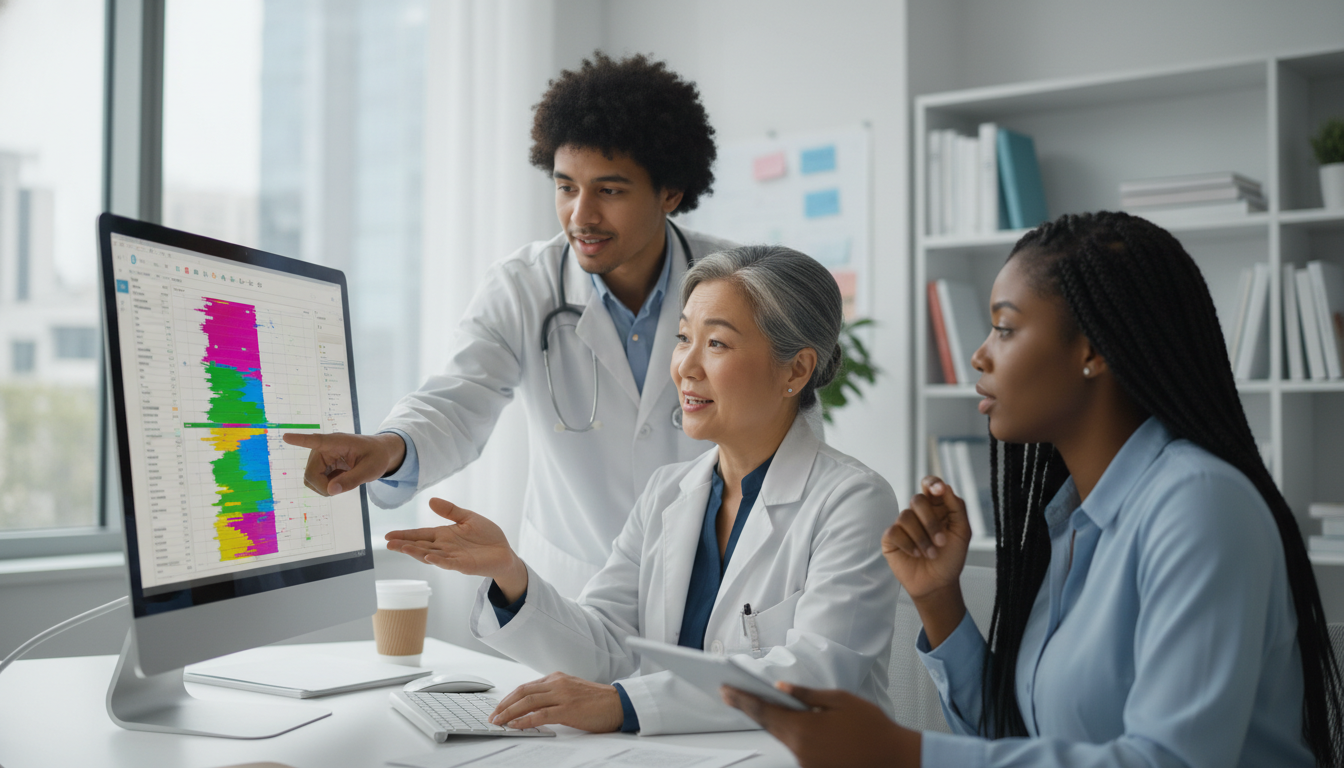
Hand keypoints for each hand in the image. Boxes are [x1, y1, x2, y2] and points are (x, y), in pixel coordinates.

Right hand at [281, 431, 405, 495]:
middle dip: (323, 486)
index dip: (301, 440)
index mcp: (337, 442)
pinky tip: (340, 480)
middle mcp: (325, 448)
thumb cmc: (377, 457)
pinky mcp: (322, 464)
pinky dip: (326, 485)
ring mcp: (321, 457)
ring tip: (344, 481)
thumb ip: (352, 480)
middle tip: (341, 489)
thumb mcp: (370, 470)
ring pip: (311, 479)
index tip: (286, 437)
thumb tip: (331, 491)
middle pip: (311, 473)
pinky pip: (316, 480)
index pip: (316, 440)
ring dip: (324, 486)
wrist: (381, 453)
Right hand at [384, 498, 527, 599]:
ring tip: (402, 548)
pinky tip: (428, 557)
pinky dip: (438, 560)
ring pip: (430, 555)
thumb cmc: (486, 536)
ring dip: (416, 552)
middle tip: (388, 543)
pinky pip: (448, 563)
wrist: (504, 552)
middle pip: (420, 546)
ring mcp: (453, 557)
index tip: (388, 535)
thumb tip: (430, 500)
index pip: (420, 535)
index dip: (405, 535)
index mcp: (444, 535)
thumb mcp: (468, 518)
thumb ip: (450, 511)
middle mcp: (445, 547)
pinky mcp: (464, 565)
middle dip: (404, 545)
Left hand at [488, 672, 624, 732]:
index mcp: (558, 678)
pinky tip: (515, 725)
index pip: (526, 687)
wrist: (619, 704)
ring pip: (528, 701)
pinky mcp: (568, 709)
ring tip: (498, 721)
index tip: (499, 708)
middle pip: (522, 692)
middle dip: (504, 705)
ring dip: (509, 712)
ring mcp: (563, 695)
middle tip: (493, 716)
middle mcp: (558, 683)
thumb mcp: (572, 692)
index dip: (509, 698)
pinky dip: (525, 720)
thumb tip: (534, 708)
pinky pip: (541, 714)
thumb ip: (554, 695)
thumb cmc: (598, 701)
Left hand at [721, 682, 919, 767]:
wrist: (894, 757)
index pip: (763, 711)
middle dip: (749, 708)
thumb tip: (781, 688)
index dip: (741, 699)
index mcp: (803, 729)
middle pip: (769, 726)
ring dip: (774, 721)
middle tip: (731, 694)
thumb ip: (806, 694)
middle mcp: (800, 750)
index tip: (725, 690)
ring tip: (761, 703)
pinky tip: (796, 724)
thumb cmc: (871, 728)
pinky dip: (793, 734)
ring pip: (783, 738)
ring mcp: (807, 764)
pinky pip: (798, 749)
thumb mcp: (838, 700)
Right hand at [882, 476, 971, 646]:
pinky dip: (908, 544)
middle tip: (941, 542)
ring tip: (930, 554)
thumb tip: (945, 487)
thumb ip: (957, 507)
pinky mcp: (891, 538)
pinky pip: (894, 531)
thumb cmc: (951, 558)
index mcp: (937, 507)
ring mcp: (903, 525)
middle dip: (931, 522)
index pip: (929, 485)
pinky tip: (916, 554)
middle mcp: (918, 513)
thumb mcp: (962, 532)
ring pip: (905, 516)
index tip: (938, 490)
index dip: (932, 483)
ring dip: (921, 538)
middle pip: (917, 500)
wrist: (938, 584)